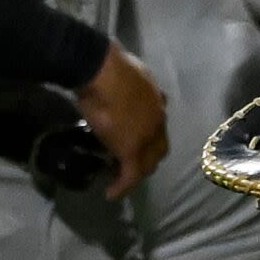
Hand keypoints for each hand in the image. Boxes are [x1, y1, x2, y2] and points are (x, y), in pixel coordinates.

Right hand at [73, 43, 168, 198]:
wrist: (101, 71)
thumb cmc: (108, 65)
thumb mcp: (127, 70)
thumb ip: (131, 82)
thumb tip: (123, 84)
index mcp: (157, 101)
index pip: (158, 126)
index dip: (147, 137)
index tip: (132, 140)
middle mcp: (157, 121)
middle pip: (158, 149)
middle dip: (146, 158)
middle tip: (126, 162)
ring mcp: (146, 138)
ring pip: (147, 165)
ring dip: (135, 173)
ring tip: (118, 177)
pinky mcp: (130, 151)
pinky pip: (129, 176)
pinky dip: (122, 187)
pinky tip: (111, 193)